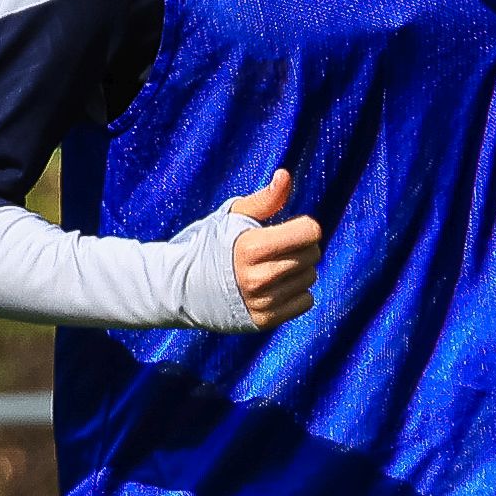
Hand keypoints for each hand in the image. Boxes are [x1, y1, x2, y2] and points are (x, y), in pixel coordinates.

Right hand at [223, 168, 326, 329]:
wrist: (183, 287)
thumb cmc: (211, 244)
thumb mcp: (233, 216)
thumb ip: (264, 198)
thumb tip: (285, 175)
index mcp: (251, 247)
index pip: (310, 232)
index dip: (303, 227)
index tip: (287, 229)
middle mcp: (259, 278)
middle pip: (312, 255)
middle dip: (300, 247)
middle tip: (277, 249)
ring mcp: (262, 302)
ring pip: (310, 278)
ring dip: (298, 270)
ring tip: (272, 267)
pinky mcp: (265, 320)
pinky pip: (305, 301)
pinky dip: (295, 293)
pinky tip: (274, 287)